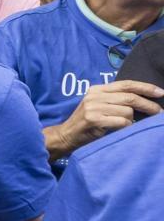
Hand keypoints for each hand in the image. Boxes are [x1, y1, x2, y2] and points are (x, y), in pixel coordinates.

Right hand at [48, 80, 162, 157]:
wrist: (65, 136)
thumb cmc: (86, 124)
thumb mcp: (98, 106)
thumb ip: (115, 100)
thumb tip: (143, 100)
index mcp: (97, 89)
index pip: (126, 84)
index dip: (145, 87)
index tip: (160, 92)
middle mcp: (94, 95)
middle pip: (130, 97)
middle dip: (148, 105)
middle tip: (160, 112)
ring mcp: (93, 107)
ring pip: (127, 111)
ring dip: (131, 121)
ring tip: (125, 126)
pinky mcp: (93, 119)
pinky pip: (121, 122)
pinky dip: (125, 128)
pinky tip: (119, 131)